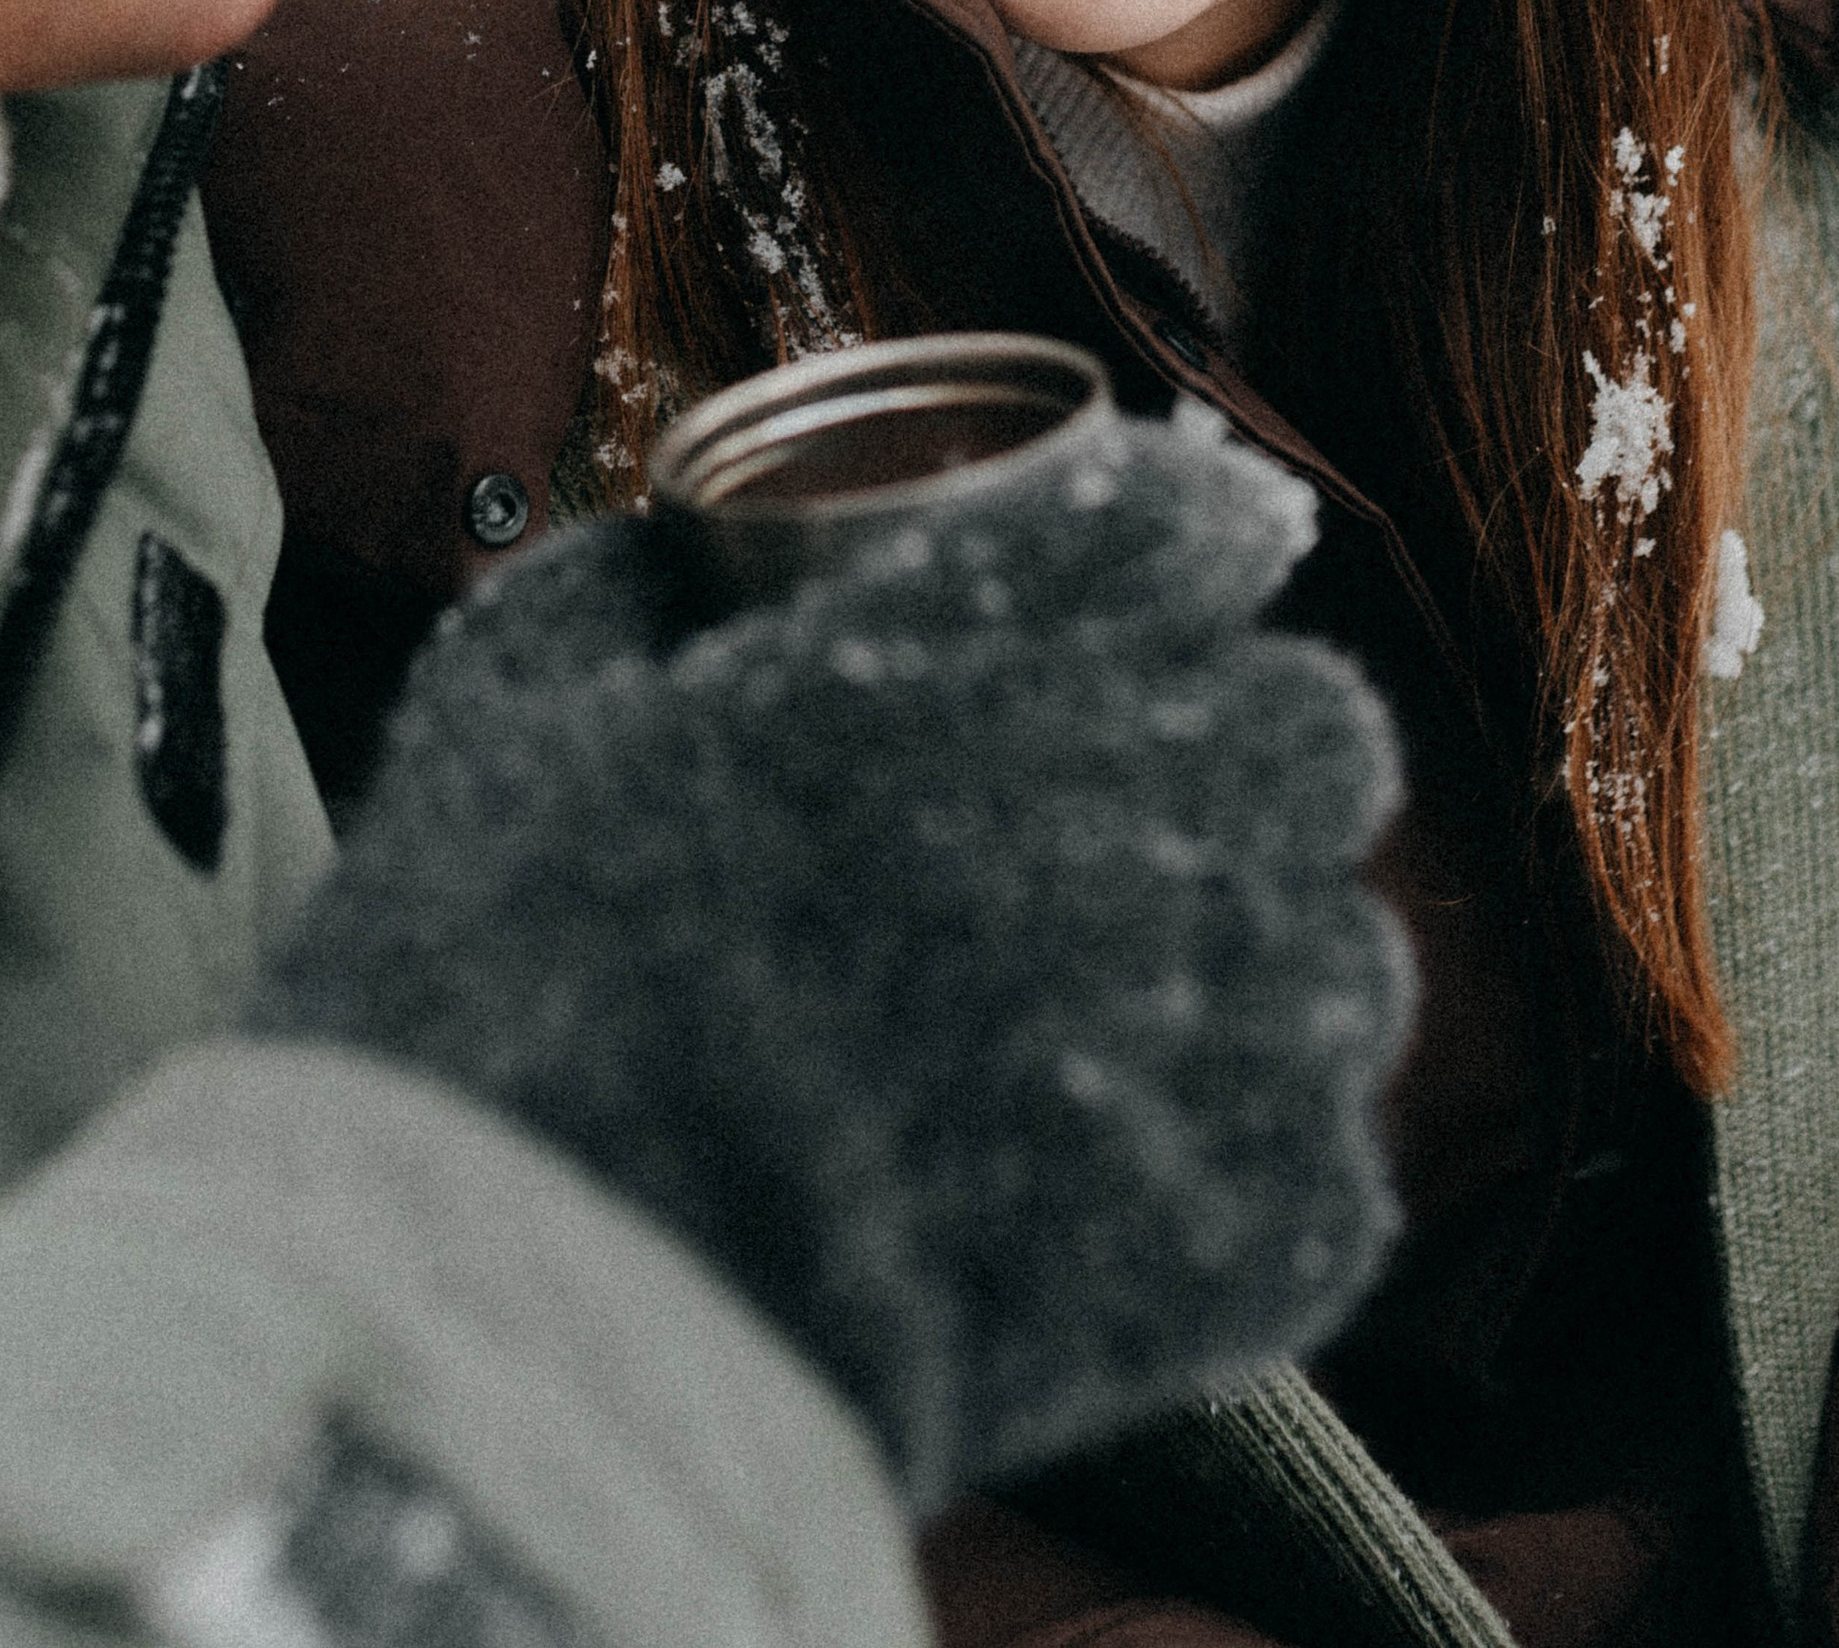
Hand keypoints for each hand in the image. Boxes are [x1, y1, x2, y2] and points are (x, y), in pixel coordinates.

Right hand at [256, 404, 1410, 1515]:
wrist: (535, 1311)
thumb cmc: (492, 993)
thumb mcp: (504, 714)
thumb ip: (611, 599)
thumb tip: (664, 554)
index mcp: (943, 662)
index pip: (1181, 527)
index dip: (1199, 531)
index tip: (1194, 550)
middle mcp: (1102, 811)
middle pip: (1316, 724)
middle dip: (1260, 740)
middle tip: (1175, 790)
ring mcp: (1181, 1027)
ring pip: (1346, 955)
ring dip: (1274, 962)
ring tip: (1175, 1002)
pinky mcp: (1219, 1242)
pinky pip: (1332, 1177)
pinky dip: (1261, 1176)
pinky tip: (1158, 1176)